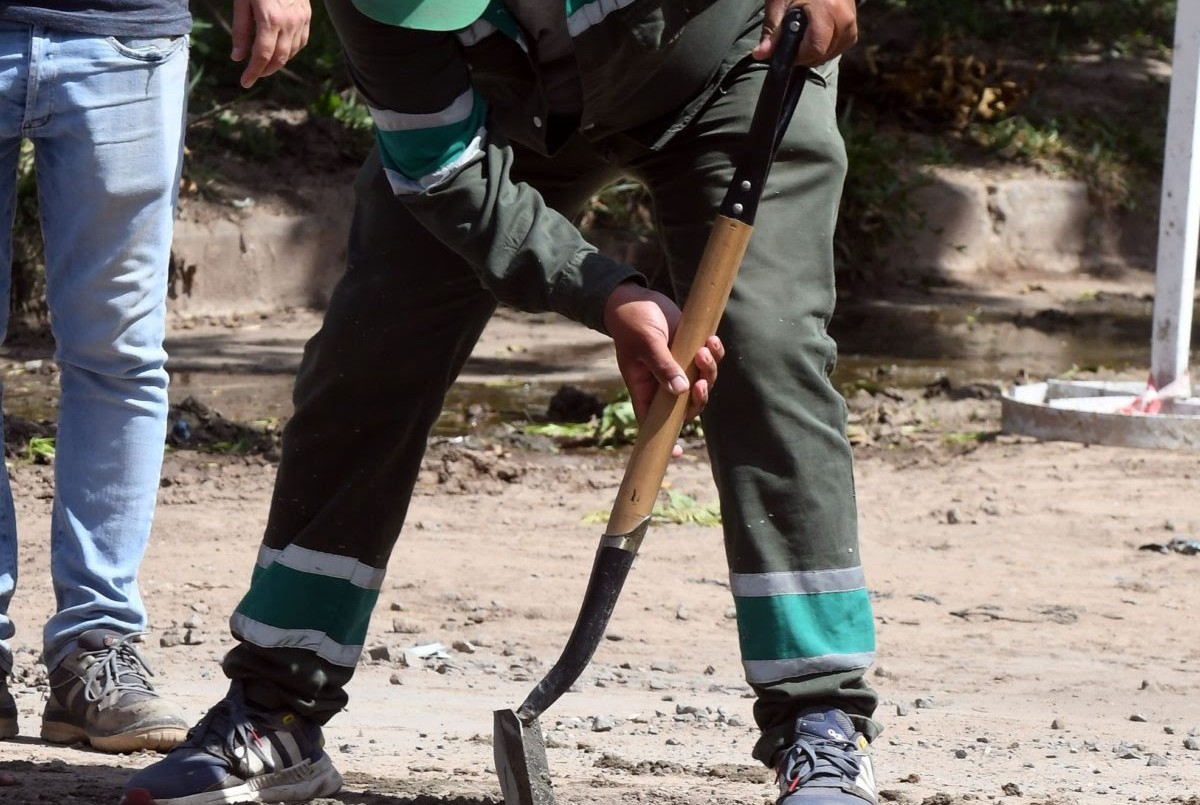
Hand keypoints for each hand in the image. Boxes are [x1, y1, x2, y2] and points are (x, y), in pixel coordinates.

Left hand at [232, 0, 311, 87]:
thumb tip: (238, 57)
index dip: (253, 72)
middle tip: (252, 76)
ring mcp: (301, 19)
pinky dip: (290, 52)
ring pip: (292, 52)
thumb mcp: (242, 2)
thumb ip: (240, 30)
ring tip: (264, 65)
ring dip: (278, 63)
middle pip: (279, 58)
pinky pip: (301, 42)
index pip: (263, 55)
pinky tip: (280, 52)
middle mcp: (289, 22)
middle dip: (265, 71)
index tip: (245, 82)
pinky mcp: (307, 16)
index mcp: (270, 18)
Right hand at [602, 282, 724, 456]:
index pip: (653, 421)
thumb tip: (681, 391)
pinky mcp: (691, 352)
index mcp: (644, 388)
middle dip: (700, 397)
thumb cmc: (633, 323)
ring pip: (703, 384)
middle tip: (701, 380)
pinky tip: (712, 339)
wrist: (637, 299)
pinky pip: (710, 362)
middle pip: (687, 406)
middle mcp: (662, 383)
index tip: (675, 452)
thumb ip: (663, 367)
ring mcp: (679, 368)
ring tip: (705, 349)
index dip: (664, 438)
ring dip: (709, 371)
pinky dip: (715, 354)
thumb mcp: (646, 344)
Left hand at [754, 0, 857, 65]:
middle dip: (805, 55)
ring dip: (816, 53)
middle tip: (793, 42)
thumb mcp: (779, 3)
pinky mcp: (854, 23)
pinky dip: (828, 47)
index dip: (797, 56)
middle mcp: (844, 16)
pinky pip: (841, 45)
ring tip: (804, 37)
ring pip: (833, 52)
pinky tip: (816, 37)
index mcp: (827, 9)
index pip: (815, 49)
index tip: (785, 50)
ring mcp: (852, 20)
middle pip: (824, 54)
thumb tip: (761, 54)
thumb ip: (772, 31)